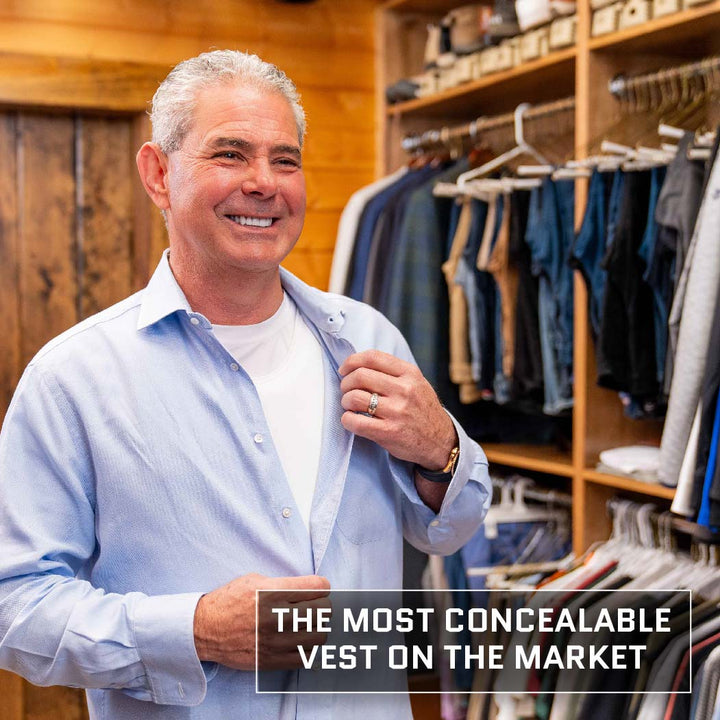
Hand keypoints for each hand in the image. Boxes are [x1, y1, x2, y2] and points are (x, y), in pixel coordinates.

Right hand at [193, 573, 330, 669]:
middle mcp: (276, 616)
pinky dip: (308, 648)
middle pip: (323, 610)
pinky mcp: (271, 660)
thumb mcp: (255, 580)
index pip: (318, 587)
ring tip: (309, 624)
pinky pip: (305, 657)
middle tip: (315, 605)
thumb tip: (310, 588)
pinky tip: (300, 640)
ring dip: (318, 628)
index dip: (322, 585)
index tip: (319, 588)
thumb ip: (283, 583)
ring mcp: (275, 641)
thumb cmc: (230, 600)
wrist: (205, 629)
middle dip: (323, 605)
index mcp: (273, 592)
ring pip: (319, 635)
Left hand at [339, 350, 456, 470]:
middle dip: (346, 382)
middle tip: (346, 390)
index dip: (352, 361)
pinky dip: (347, 420)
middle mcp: (404, 390)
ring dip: (345, 401)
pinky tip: (352, 420)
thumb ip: (393, 372)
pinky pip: (355, 422)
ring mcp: (397, 411)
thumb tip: (358, 365)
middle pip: (360, 376)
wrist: (441, 441)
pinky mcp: (389, 432)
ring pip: (354, 397)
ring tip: (350, 406)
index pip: (372, 357)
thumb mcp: (416, 383)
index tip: (344, 370)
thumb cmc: (423, 410)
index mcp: (410, 373)